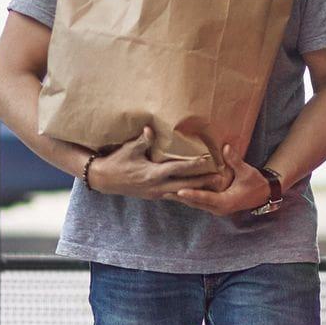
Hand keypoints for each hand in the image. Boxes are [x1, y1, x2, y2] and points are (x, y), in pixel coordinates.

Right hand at [88, 126, 225, 200]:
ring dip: (197, 189)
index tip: (209, 161)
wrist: (104, 180)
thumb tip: (151, 129)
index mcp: (152, 174)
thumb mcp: (129, 150)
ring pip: (181, 192)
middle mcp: (157, 187)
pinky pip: (174, 194)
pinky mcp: (154, 195)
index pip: (178, 169)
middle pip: (185, 184)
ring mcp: (156, 193)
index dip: (195, 165)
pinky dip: (186, 192)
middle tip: (222, 178)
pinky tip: (196, 192)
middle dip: (203, 182)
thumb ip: (143, 141)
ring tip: (214, 186)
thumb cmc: (117, 161)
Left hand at [172, 141, 270, 217]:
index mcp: (226, 202)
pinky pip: (198, 202)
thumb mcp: (246, 171)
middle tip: (162, 191)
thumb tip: (226, 148)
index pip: (205, 198)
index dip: (191, 194)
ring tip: (164, 192)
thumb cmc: (255, 183)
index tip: (178, 191)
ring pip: (195, 204)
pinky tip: (176, 192)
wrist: (263, 194)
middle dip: (179, 197)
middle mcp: (219, 208)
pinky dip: (188, 197)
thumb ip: (235, 160)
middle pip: (195, 203)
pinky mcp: (215, 206)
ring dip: (180, 198)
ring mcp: (216, 208)